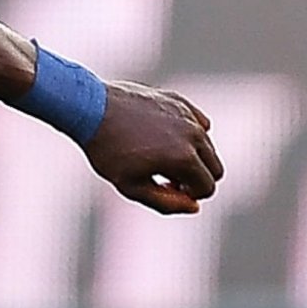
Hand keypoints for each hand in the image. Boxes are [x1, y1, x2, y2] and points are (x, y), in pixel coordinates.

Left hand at [86, 80, 222, 213]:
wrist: (90, 109)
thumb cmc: (108, 151)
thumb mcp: (131, 187)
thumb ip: (166, 203)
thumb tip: (196, 206)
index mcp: (184, 158)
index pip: (208, 188)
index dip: (189, 196)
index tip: (165, 188)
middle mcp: (194, 134)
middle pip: (216, 168)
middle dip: (196, 178)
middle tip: (165, 177)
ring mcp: (188, 115)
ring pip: (208, 146)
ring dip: (192, 157)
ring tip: (159, 159)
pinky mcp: (181, 101)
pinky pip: (199, 124)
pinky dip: (189, 135)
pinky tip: (163, 138)